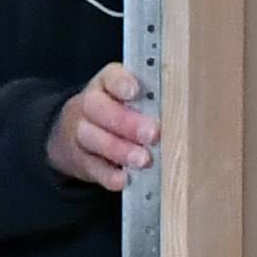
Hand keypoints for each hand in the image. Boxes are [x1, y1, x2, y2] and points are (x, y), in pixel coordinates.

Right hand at [47, 64, 156, 190]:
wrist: (75, 133)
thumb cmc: (116, 112)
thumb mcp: (127, 99)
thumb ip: (149, 101)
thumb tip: (182, 111)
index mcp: (104, 84)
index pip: (110, 77)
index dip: (121, 83)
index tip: (136, 91)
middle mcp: (88, 104)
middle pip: (99, 108)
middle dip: (127, 123)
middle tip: (153, 135)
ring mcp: (79, 132)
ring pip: (92, 138)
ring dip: (119, 150)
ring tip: (144, 160)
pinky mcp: (79, 159)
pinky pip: (91, 166)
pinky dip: (107, 175)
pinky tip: (124, 179)